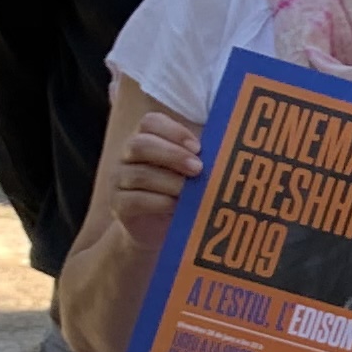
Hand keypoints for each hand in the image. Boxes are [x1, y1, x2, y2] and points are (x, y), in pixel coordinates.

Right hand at [111, 103, 205, 247]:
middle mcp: (127, 156)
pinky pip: (134, 200)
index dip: (174, 131)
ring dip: (169, 182)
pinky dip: (159, 202)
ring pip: (139, 174)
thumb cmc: (180, 191)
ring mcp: (119, 180)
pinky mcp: (119, 205)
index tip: (198, 147)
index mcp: (146, 139)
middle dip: (172, 155)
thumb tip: (232, 144)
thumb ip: (203, 155)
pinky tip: (177, 207)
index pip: (150, 123)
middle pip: (140, 145)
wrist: (158, 228)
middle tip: (198, 168)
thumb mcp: (191, 170)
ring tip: (190, 191)